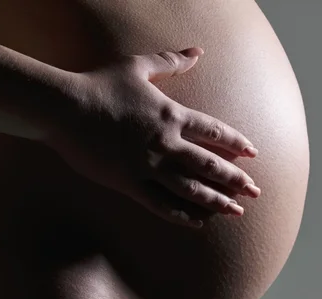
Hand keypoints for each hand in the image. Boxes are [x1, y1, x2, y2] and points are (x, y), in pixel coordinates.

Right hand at [47, 47, 260, 228]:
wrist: (65, 108)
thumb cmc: (100, 84)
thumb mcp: (137, 66)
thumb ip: (170, 61)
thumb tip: (197, 51)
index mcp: (171, 115)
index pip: (214, 132)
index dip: (236, 143)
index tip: (253, 154)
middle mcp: (165, 143)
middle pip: (209, 165)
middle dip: (236, 179)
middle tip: (256, 192)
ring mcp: (147, 166)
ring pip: (190, 189)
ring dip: (216, 201)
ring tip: (236, 212)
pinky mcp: (128, 183)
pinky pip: (160, 204)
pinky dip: (181, 215)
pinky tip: (197, 222)